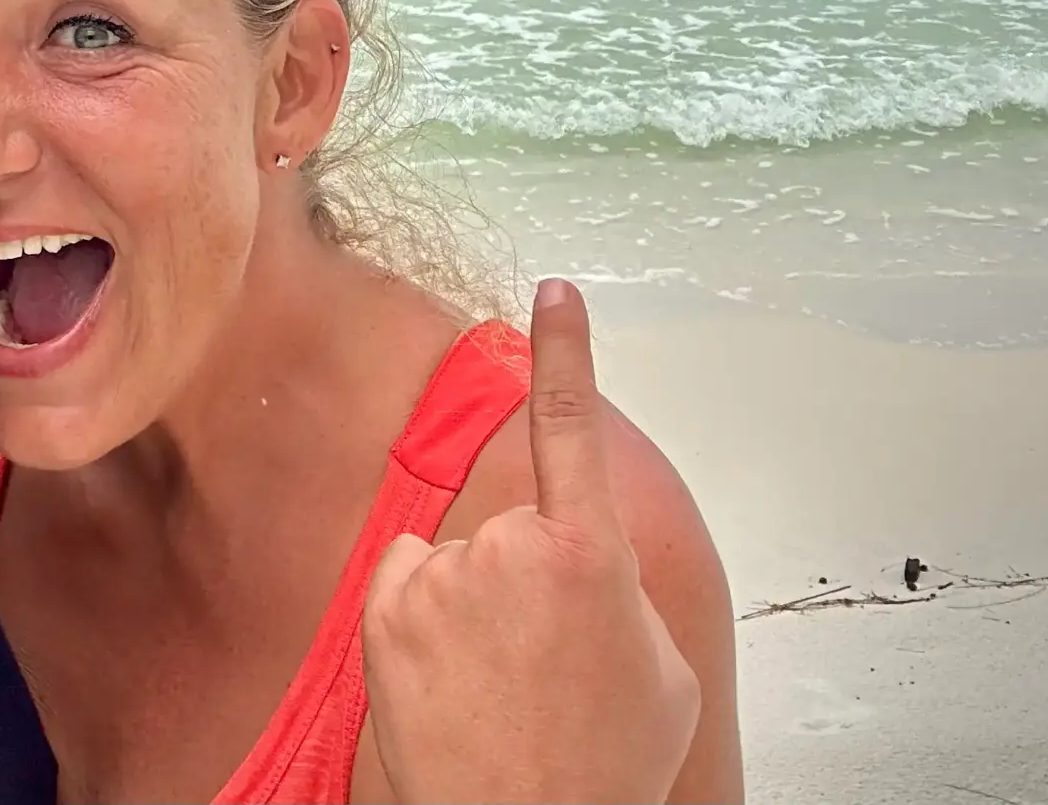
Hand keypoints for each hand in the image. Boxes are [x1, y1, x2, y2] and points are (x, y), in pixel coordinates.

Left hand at [362, 279, 701, 803]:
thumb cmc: (604, 765)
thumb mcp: (660, 670)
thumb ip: (624, 593)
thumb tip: (594, 575)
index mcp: (589, 552)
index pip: (573, 421)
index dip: (566, 349)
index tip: (555, 290)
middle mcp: (509, 547)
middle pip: (517, 531)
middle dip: (532, 583)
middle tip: (550, 667)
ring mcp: (441, 576)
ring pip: (462, 564)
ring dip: (477, 611)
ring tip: (502, 690)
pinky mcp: (388, 610)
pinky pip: (412, 583)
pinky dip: (424, 621)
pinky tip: (450, 681)